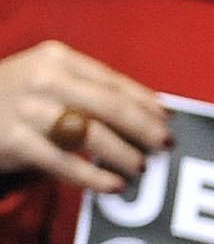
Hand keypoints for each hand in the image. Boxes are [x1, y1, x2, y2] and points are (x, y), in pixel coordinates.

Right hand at [0, 40, 167, 192]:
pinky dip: (94, 176)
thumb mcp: (42, 77)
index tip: (168, 118)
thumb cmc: (8, 97)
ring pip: (91, 134)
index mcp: (56, 58)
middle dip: (144, 128)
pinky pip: (65, 163)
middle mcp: (43, 79)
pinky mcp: (14, 141)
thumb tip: (147, 109)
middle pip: (110, 106)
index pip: (113, 81)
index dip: (145, 102)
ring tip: (142, 167)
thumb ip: (85, 87)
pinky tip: (114, 185)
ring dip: (124, 154)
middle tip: (166, 145)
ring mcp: (27, 110)